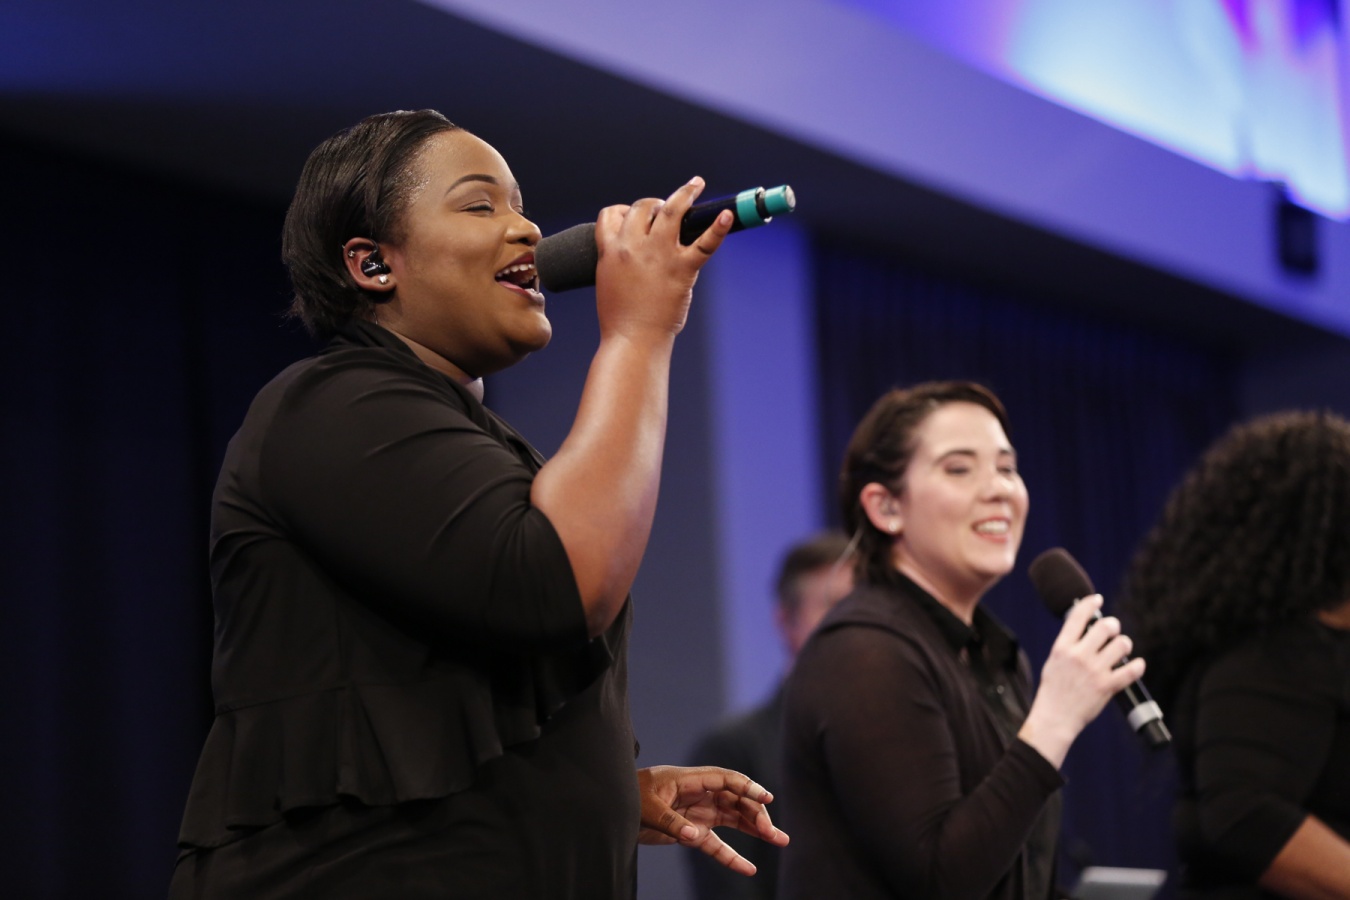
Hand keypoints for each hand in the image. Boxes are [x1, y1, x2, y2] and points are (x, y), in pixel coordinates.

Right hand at [592, 177, 733, 341]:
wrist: (632, 340)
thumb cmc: (620, 317)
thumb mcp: (608, 280)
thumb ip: (620, 259)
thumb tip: (638, 248)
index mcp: (611, 250)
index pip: (612, 214)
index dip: (623, 211)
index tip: (633, 216)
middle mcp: (633, 246)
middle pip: (643, 207)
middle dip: (653, 204)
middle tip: (666, 208)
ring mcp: (659, 255)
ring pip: (672, 210)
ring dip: (685, 193)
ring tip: (696, 184)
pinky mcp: (682, 269)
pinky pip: (704, 243)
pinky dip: (718, 227)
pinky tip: (727, 215)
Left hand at [636, 765, 788, 875]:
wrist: (613, 808)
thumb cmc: (628, 798)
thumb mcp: (647, 808)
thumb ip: (671, 822)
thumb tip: (695, 836)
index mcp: (690, 780)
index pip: (726, 780)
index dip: (748, 787)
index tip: (766, 799)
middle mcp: (699, 794)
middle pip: (736, 800)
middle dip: (757, 815)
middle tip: (774, 834)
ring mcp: (698, 813)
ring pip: (733, 819)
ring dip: (755, 830)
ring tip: (780, 840)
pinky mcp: (692, 832)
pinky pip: (717, 845)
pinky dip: (732, 856)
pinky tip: (749, 868)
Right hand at [1018, 595, 1147, 767]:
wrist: (1055, 717)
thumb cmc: (1053, 690)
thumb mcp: (1054, 662)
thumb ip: (1068, 645)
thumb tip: (1085, 629)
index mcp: (1062, 648)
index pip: (1078, 616)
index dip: (1090, 603)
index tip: (1098, 599)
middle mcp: (1079, 656)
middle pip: (1105, 626)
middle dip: (1112, 625)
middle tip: (1112, 631)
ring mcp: (1095, 671)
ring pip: (1122, 644)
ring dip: (1124, 644)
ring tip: (1120, 650)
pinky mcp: (1108, 686)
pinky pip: (1132, 670)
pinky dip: (1138, 666)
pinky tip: (1136, 665)